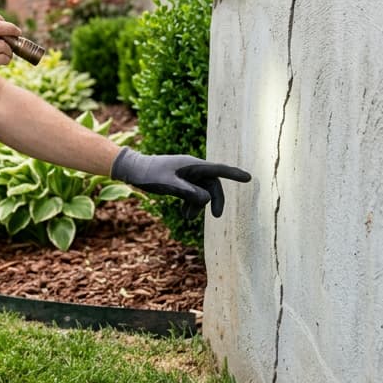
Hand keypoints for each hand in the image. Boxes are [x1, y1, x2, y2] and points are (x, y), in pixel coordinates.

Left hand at [110, 147, 251, 218]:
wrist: (134, 170)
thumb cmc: (150, 175)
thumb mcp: (168, 184)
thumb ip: (187, 192)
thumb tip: (206, 199)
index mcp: (192, 164)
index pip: (218, 169)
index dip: (234, 174)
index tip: (249, 178)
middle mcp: (193, 168)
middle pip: (212, 184)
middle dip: (215, 200)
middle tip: (216, 216)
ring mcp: (187, 174)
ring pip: (202, 191)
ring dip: (199, 205)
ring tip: (187, 218)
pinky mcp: (182, 180)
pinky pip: (193, 193)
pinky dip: (191, 204)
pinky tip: (185, 215)